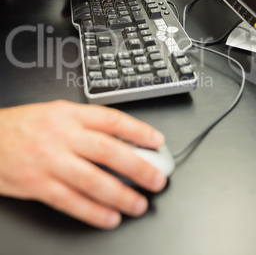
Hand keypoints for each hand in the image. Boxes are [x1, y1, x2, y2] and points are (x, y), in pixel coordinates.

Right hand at [0, 100, 165, 228]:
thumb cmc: (24, 125)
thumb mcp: (57, 112)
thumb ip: (86, 123)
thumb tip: (121, 139)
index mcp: (68, 114)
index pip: (111, 120)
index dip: (138, 130)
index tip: (156, 141)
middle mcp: (62, 136)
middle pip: (108, 151)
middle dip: (137, 167)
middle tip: (156, 179)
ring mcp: (50, 161)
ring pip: (93, 180)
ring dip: (120, 195)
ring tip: (139, 204)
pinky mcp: (38, 185)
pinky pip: (71, 201)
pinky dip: (93, 212)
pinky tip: (109, 217)